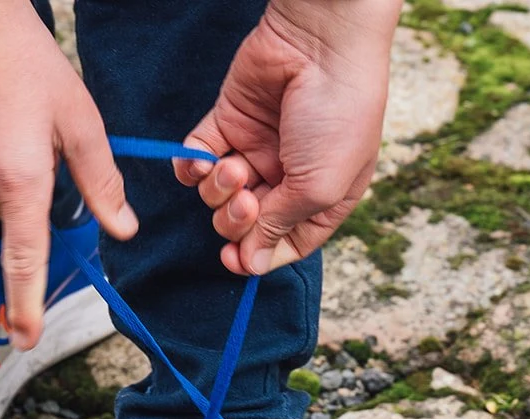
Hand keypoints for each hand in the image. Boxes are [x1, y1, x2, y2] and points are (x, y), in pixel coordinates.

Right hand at [0, 1, 136, 348]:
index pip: (25, 260)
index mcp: (21, 180)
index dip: (27, 305)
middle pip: (11, 213)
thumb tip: (121, 230)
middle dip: (24, 187)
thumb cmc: (26, 59)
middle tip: (26, 129)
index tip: (25, 341)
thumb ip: (100, 180)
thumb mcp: (78, 116)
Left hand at [178, 0, 399, 275]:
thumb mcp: (320, 186)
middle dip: (236, 222)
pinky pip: (196, 160)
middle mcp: (288, 177)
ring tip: (234, 168)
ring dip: (217, 191)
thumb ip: (283, 226)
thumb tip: (253, 263)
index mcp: (322, 197)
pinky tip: (197, 163)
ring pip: (217, 196)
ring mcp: (256, 149)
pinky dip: (190, 167)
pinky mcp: (227, 123)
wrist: (322, 43)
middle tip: (245, 202)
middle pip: (246, 224)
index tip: (235, 260)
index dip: (257, 256)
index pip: (285, 243)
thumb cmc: (339, 116)